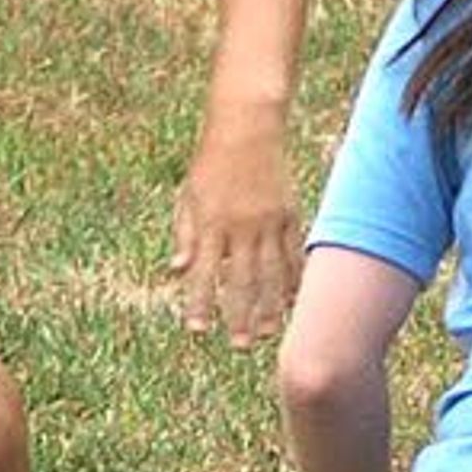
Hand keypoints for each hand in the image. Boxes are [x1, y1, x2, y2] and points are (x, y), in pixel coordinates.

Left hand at [168, 115, 299, 344]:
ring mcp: (268, 221)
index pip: (204, 272)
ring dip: (270, 306)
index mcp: (211, 223)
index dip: (200, 303)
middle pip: (242, 280)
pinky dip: (293, 279)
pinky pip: (293, 254)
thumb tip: (178, 271)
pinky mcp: (289, 214)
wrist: (246, 126)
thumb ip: (185, 234)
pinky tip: (293, 301)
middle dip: (240, 315)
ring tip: (268, 333)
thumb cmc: (210, 163)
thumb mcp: (188, 196)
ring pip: (271, 272)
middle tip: (241, 345)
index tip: (198, 330)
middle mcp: (241, 226)